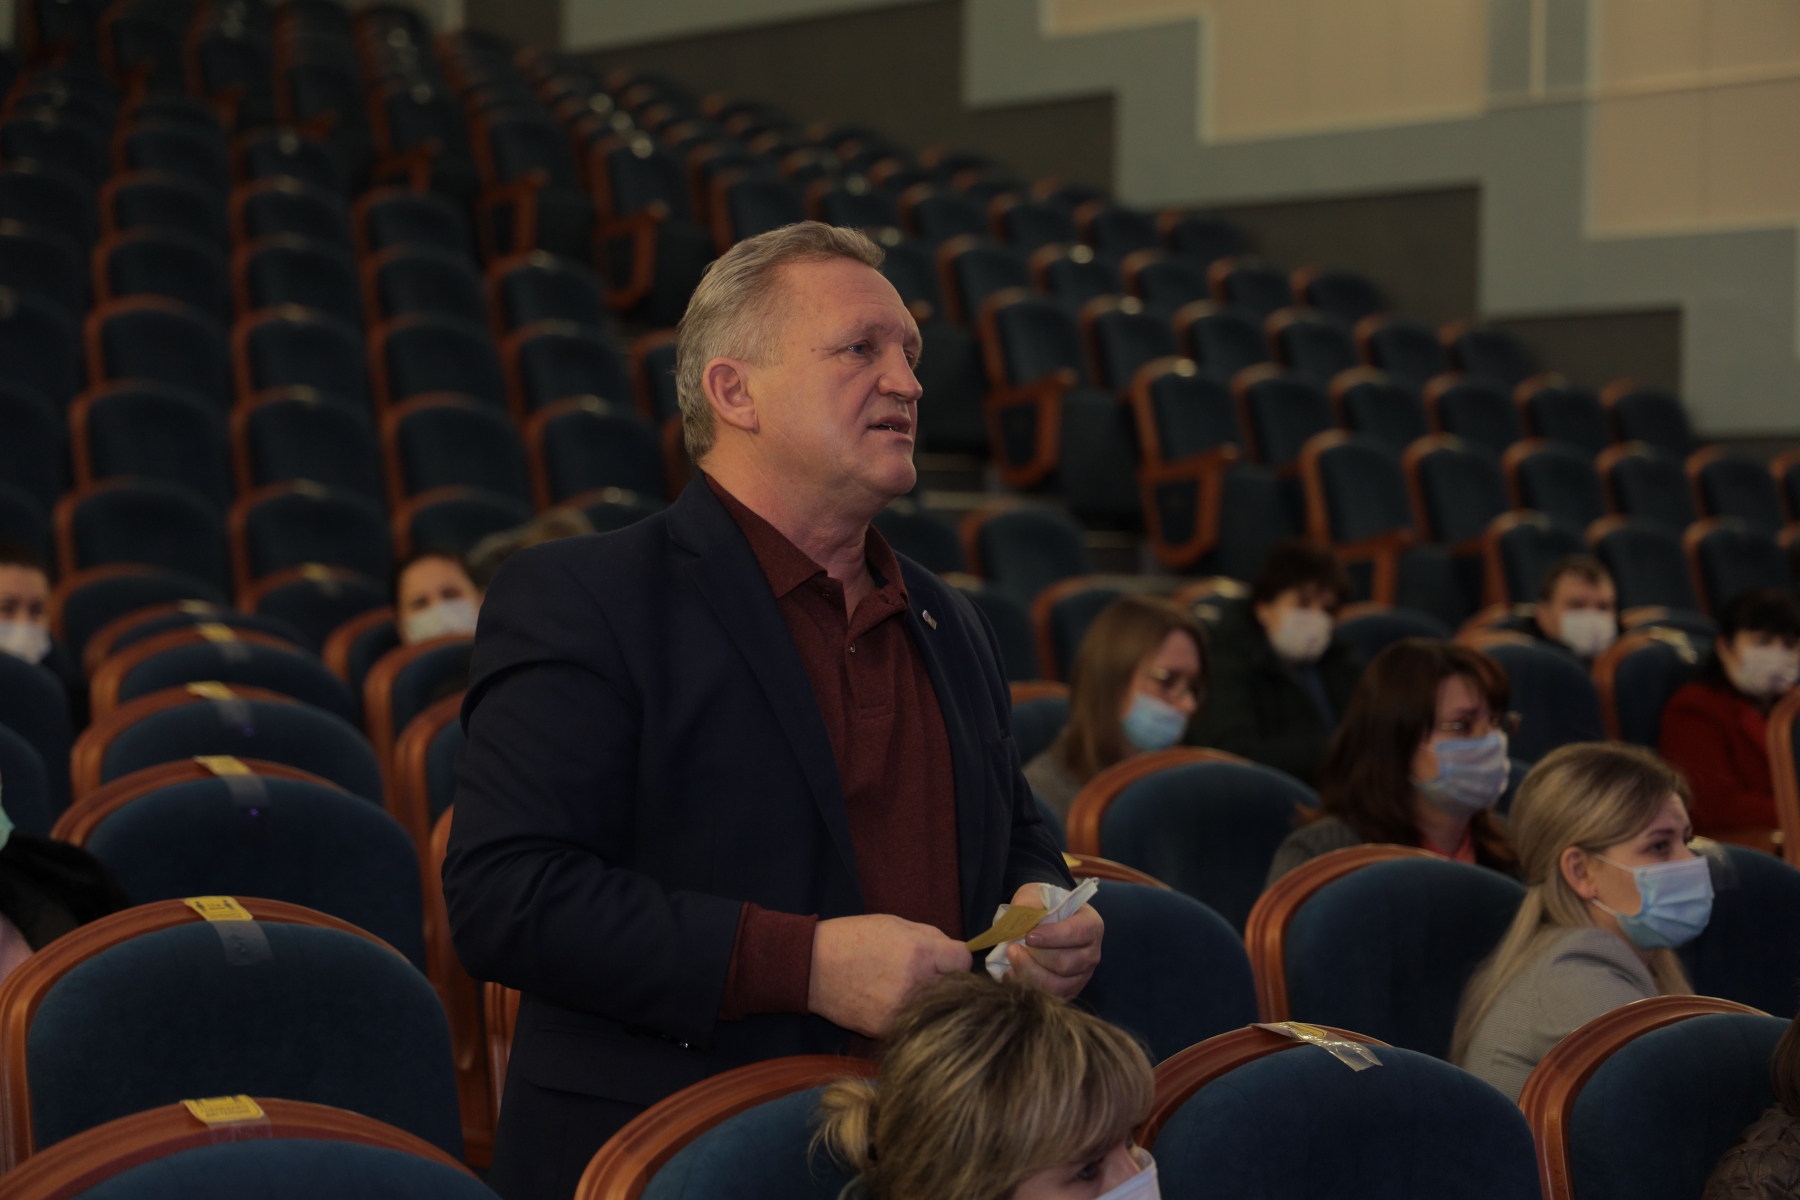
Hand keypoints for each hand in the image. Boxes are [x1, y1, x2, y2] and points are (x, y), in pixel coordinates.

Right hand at [807, 914, 971, 1036]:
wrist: (812, 968)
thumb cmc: (853, 938)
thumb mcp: (895, 923)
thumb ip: (931, 936)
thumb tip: (955, 953)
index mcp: (920, 953)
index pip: (963, 960)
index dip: (954, 957)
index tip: (944, 958)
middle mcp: (916, 985)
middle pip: (955, 988)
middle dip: (944, 980)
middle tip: (924, 974)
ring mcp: (902, 1012)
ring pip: (935, 1009)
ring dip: (928, 1000)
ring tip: (904, 988)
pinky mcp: (888, 1030)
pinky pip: (913, 1022)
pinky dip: (908, 1014)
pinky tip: (890, 1002)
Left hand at [1004, 882, 1102, 998]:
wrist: (1045, 920)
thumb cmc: (1043, 907)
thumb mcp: (1036, 895)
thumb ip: (1029, 903)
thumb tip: (1020, 917)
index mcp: (1090, 924)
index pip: (1077, 933)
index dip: (1052, 937)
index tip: (1028, 937)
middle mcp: (1092, 953)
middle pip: (1066, 964)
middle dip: (1035, 958)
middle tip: (1012, 948)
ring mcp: (1083, 975)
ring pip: (1058, 985)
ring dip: (1030, 974)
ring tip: (1012, 961)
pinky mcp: (1070, 991)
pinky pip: (1052, 997)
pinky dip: (1029, 988)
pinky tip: (1013, 975)